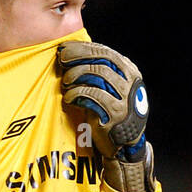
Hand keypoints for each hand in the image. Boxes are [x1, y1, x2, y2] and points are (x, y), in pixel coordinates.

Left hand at [56, 41, 155, 191]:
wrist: (124, 143)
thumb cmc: (110, 110)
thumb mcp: (110, 87)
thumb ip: (99, 70)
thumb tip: (70, 51)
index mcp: (130, 72)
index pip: (105, 52)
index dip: (82, 48)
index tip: (63, 49)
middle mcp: (130, 83)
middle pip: (102, 61)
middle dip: (78, 57)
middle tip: (61, 61)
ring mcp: (125, 98)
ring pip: (98, 74)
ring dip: (76, 75)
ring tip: (65, 82)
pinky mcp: (115, 114)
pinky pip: (93, 96)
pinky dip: (77, 94)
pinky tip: (69, 98)